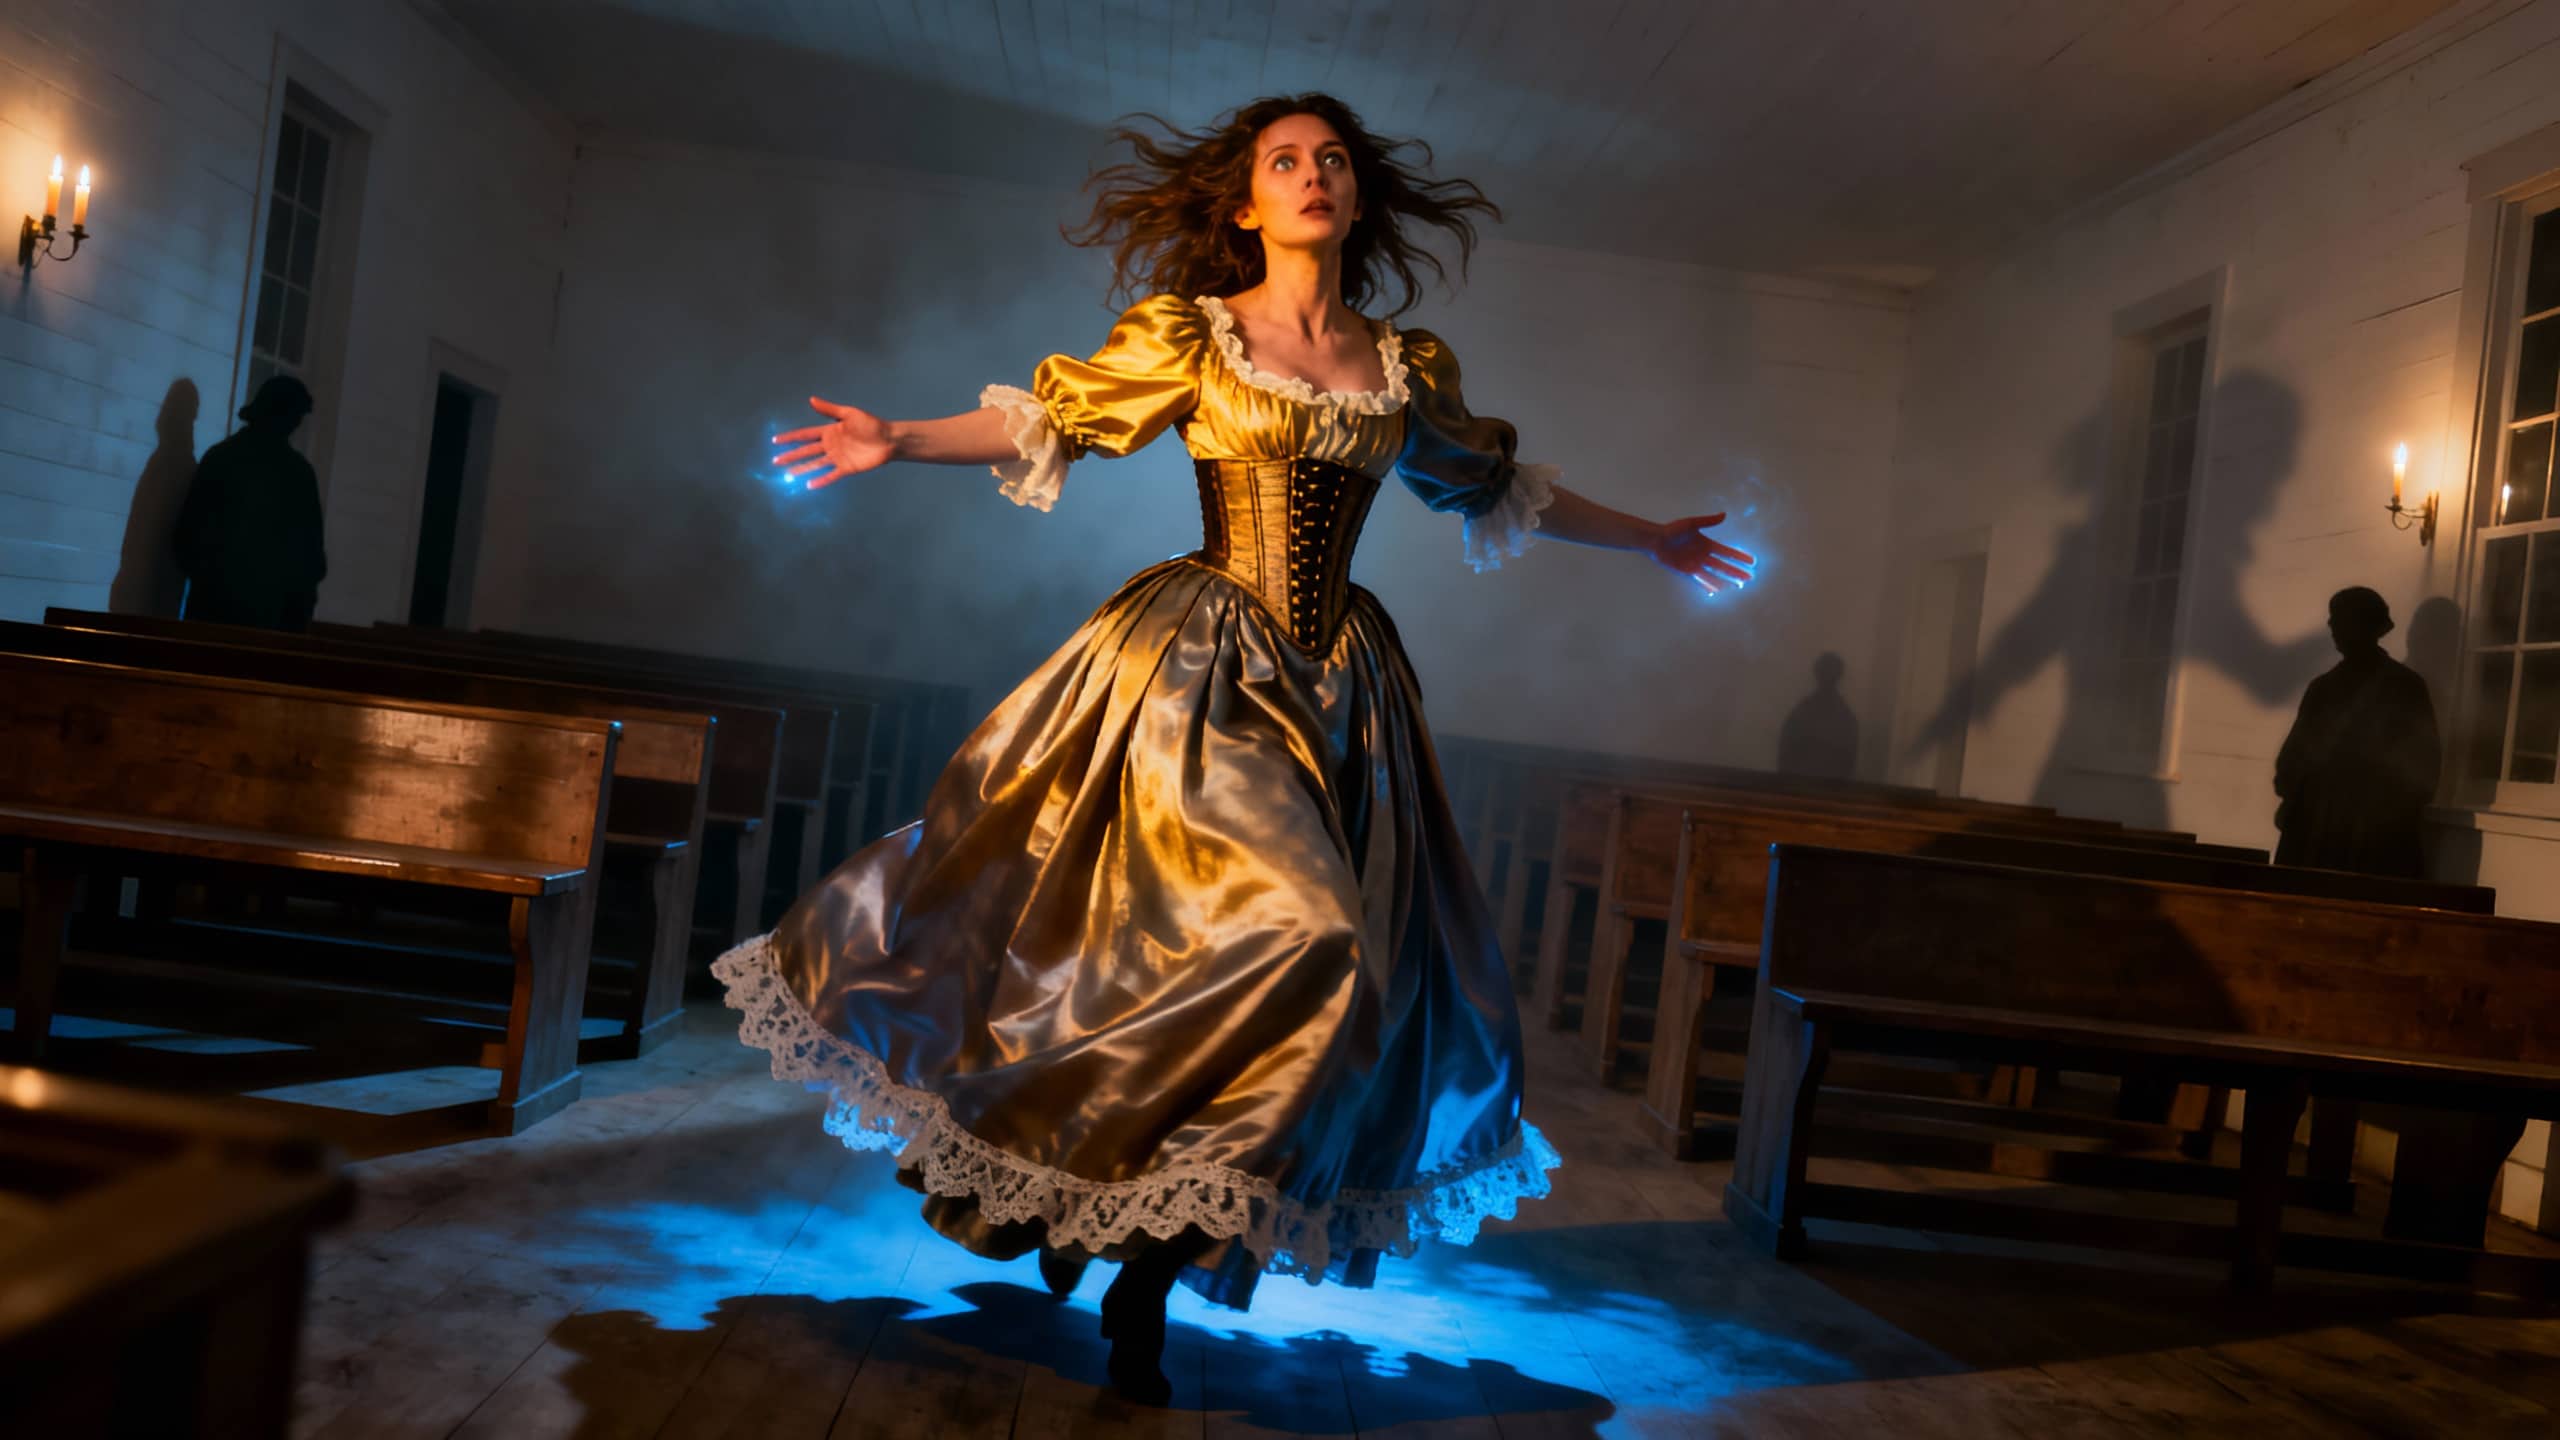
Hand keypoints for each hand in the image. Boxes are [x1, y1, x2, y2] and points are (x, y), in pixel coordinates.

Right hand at [773, 397, 894, 488]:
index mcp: (829, 431)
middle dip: (791, 455)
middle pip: (806, 451)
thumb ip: (830, 410)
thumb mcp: (849, 414)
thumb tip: (811, 400)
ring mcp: (838, 457)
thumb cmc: (871, 425)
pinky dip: (821, 480)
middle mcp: (831, 445)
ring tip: (788, 473)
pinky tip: (809, 485)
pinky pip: (831, 475)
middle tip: (776, 460)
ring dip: (802, 468)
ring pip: (815, 464)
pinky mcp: (847, 468)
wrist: (889, 439)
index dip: (790, 437)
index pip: (805, 435)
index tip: (776, 440)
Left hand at [1648, 513, 1755, 593]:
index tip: (1752, 561)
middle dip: (1737, 571)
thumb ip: (1708, 521)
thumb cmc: (1672, 530)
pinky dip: (1710, 585)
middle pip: (1724, 565)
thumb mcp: (1691, 524)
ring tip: (1739, 585)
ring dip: (1727, 579)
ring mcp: (1697, 565)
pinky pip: (1701, 580)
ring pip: (1716, 574)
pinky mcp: (1687, 572)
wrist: (1656, 540)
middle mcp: (1704, 555)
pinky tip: (1718, 590)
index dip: (1739, 556)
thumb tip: (1724, 515)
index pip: (1727, 552)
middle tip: (1750, 577)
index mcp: (1707, 544)